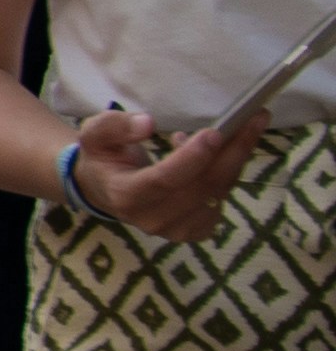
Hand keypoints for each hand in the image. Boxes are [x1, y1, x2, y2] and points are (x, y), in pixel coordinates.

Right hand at [70, 105, 262, 241]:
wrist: (105, 191)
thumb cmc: (103, 158)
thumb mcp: (95, 134)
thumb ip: (115, 126)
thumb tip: (148, 124)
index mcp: (125, 196)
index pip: (164, 180)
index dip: (192, 158)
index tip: (214, 133)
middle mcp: (153, 220)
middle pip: (202, 187)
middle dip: (232, 152)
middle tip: (254, 119)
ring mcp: (176, 230)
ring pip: (218, 193)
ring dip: (233, 159)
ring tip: (238, 128)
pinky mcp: (195, 231)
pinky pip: (222, 200)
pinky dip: (227, 173)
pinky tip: (217, 154)